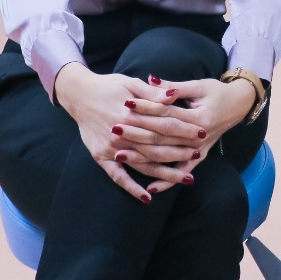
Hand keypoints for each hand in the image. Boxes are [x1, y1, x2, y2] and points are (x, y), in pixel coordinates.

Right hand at [53, 66, 201, 202]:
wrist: (79, 94)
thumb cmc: (108, 86)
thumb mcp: (131, 83)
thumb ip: (153, 93)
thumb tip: (174, 95)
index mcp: (132, 113)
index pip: (164, 124)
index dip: (184, 129)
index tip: (201, 133)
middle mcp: (122, 133)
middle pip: (157, 146)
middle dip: (180, 152)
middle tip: (198, 155)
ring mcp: (111, 148)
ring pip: (143, 164)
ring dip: (165, 173)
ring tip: (186, 178)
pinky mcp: (101, 157)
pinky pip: (118, 176)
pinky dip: (132, 188)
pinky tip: (148, 197)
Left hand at [117, 75, 259, 194]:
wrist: (239, 104)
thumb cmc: (217, 92)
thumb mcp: (198, 86)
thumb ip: (173, 87)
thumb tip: (151, 80)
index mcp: (199, 117)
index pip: (166, 113)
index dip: (146, 107)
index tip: (126, 103)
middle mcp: (199, 137)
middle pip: (162, 136)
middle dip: (137, 133)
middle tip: (115, 128)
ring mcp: (200, 149)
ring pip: (167, 156)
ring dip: (143, 156)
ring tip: (119, 155)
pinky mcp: (200, 156)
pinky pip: (181, 171)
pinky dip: (167, 181)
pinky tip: (150, 189)